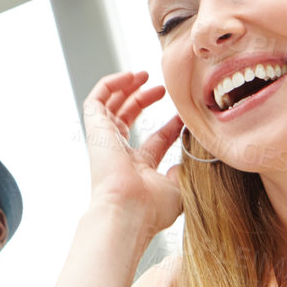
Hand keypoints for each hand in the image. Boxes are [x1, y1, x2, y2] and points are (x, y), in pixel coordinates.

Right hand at [83, 70, 184, 235]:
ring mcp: (106, 141)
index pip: (155, 140)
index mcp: (139, 168)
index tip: (185, 114)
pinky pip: (96, 99)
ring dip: (127, 87)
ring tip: (145, 74)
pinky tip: (130, 76)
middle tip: (162, 88)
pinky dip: (111, 83)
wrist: (128, 211)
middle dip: (145, 100)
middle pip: (129, 118)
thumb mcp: (178, 188)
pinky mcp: (96, 129)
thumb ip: (185, 171)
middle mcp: (119, 154)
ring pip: (111, 106)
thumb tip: (190, 158)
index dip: (170, 125)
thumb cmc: (152, 209)